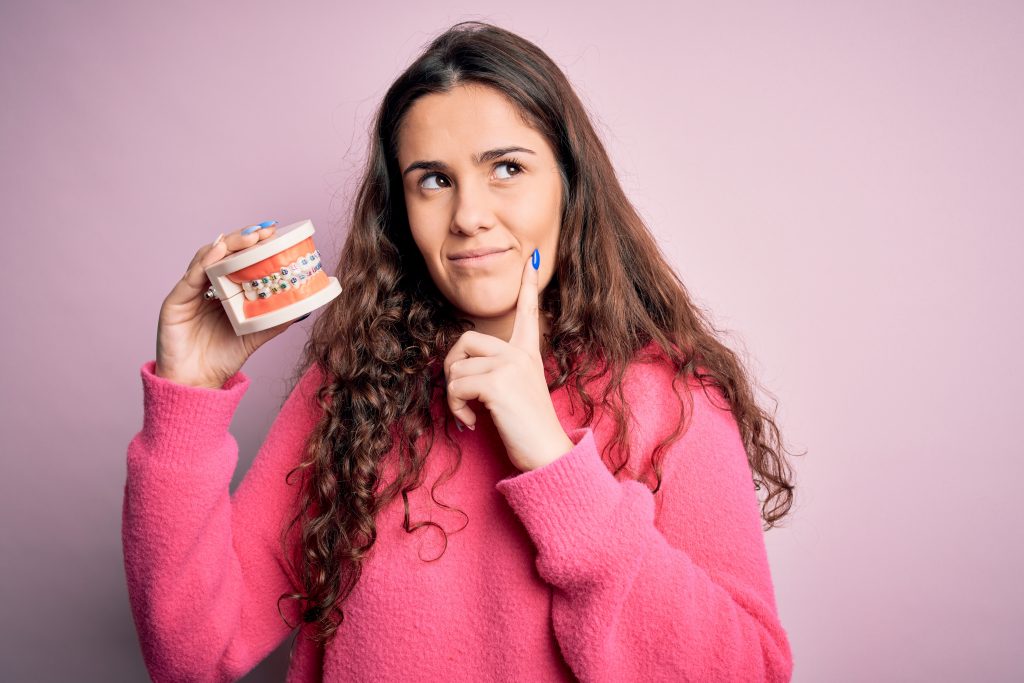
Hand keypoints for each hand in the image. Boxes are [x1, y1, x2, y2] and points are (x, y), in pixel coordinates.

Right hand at [155, 222, 302, 388]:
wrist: (197, 384)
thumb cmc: (222, 358)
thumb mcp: (255, 334)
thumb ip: (275, 319)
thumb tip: (303, 306)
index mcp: (222, 290)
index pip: (237, 259)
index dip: (253, 245)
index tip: (273, 233)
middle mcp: (204, 286)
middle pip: (222, 253)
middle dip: (244, 239)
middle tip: (266, 231)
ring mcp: (188, 292)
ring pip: (206, 258)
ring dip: (229, 245)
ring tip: (250, 238)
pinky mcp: (175, 302)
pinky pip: (191, 277)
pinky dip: (206, 262)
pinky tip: (221, 253)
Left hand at [443, 250, 574, 471]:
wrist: (547, 455)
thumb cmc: (528, 430)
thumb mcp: (516, 393)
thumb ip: (496, 372)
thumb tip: (460, 369)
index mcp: (528, 354)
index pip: (529, 312)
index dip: (527, 285)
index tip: (530, 258)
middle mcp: (520, 354)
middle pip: (466, 339)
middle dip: (452, 367)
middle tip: (460, 394)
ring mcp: (510, 365)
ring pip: (456, 368)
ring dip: (454, 397)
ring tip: (471, 415)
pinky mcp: (497, 383)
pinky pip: (456, 386)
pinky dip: (456, 408)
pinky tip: (473, 422)